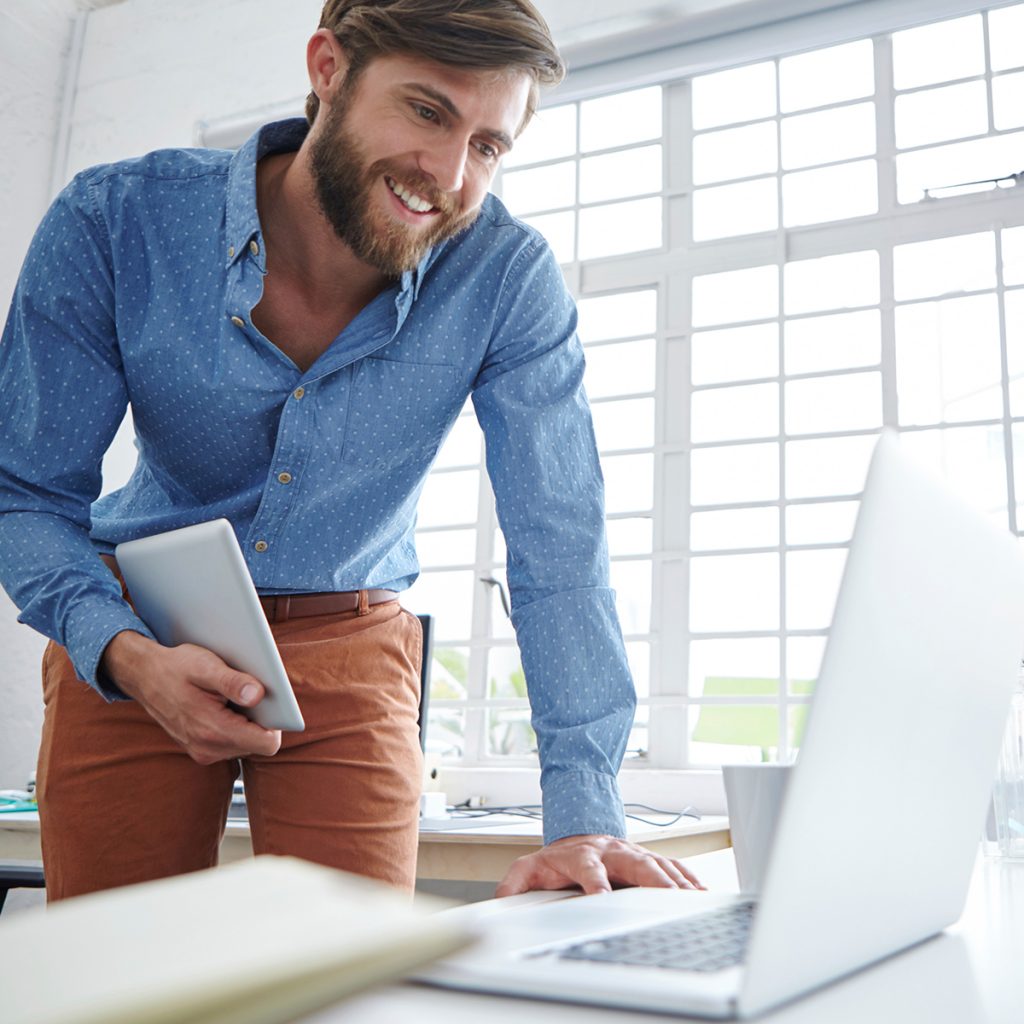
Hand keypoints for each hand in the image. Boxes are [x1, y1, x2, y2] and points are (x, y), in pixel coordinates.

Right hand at [101, 630, 282, 763]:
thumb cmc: (176, 668)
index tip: (272, 702)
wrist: (144, 676)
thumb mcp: (206, 666)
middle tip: (248, 694)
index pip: (267, 744)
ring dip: (246, 723)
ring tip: (231, 698)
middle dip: (260, 720)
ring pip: (246, 745)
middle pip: (259, 744)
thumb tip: (259, 695)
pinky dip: (234, 726)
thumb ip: (233, 682)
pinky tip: (223, 706)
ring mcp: (203, 752)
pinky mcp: (200, 750)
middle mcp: (208, 749)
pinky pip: (232, 743)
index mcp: (213, 731)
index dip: (276, 722)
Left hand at [495, 833, 705, 896]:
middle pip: (635, 863)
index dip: (595, 883)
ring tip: (692, 900)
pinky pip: (673, 867)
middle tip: (667, 899)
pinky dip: (688, 879)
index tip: (602, 898)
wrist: (579, 830)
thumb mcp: (531, 866)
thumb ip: (515, 882)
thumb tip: (501, 901)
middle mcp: (612, 851)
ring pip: (659, 864)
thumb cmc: (558, 857)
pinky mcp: (648, 858)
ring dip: (676, 882)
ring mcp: (633, 852)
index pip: (589, 868)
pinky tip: (701, 893)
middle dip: (652, 881)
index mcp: (583, 854)